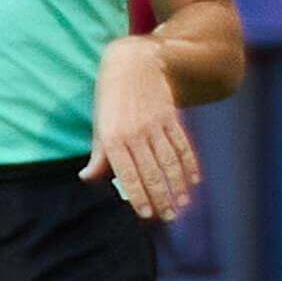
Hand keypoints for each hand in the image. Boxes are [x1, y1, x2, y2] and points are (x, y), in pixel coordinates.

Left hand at [83, 39, 199, 221]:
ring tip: (183, 204)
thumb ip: (98, 155)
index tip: (146, 214)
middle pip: (152, 171)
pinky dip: (190, 164)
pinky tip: (194, 180)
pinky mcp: (171, 118)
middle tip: (168, 217)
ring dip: (178, 185)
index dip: (138, 195)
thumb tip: (88, 179)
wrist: (135, 63)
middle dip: (161, 197)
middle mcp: (135, 132)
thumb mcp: (100, 125)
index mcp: (113, 137)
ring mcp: (155, 125)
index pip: (128, 173)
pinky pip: (183, 145)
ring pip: (170, 161)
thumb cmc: (112, 99)